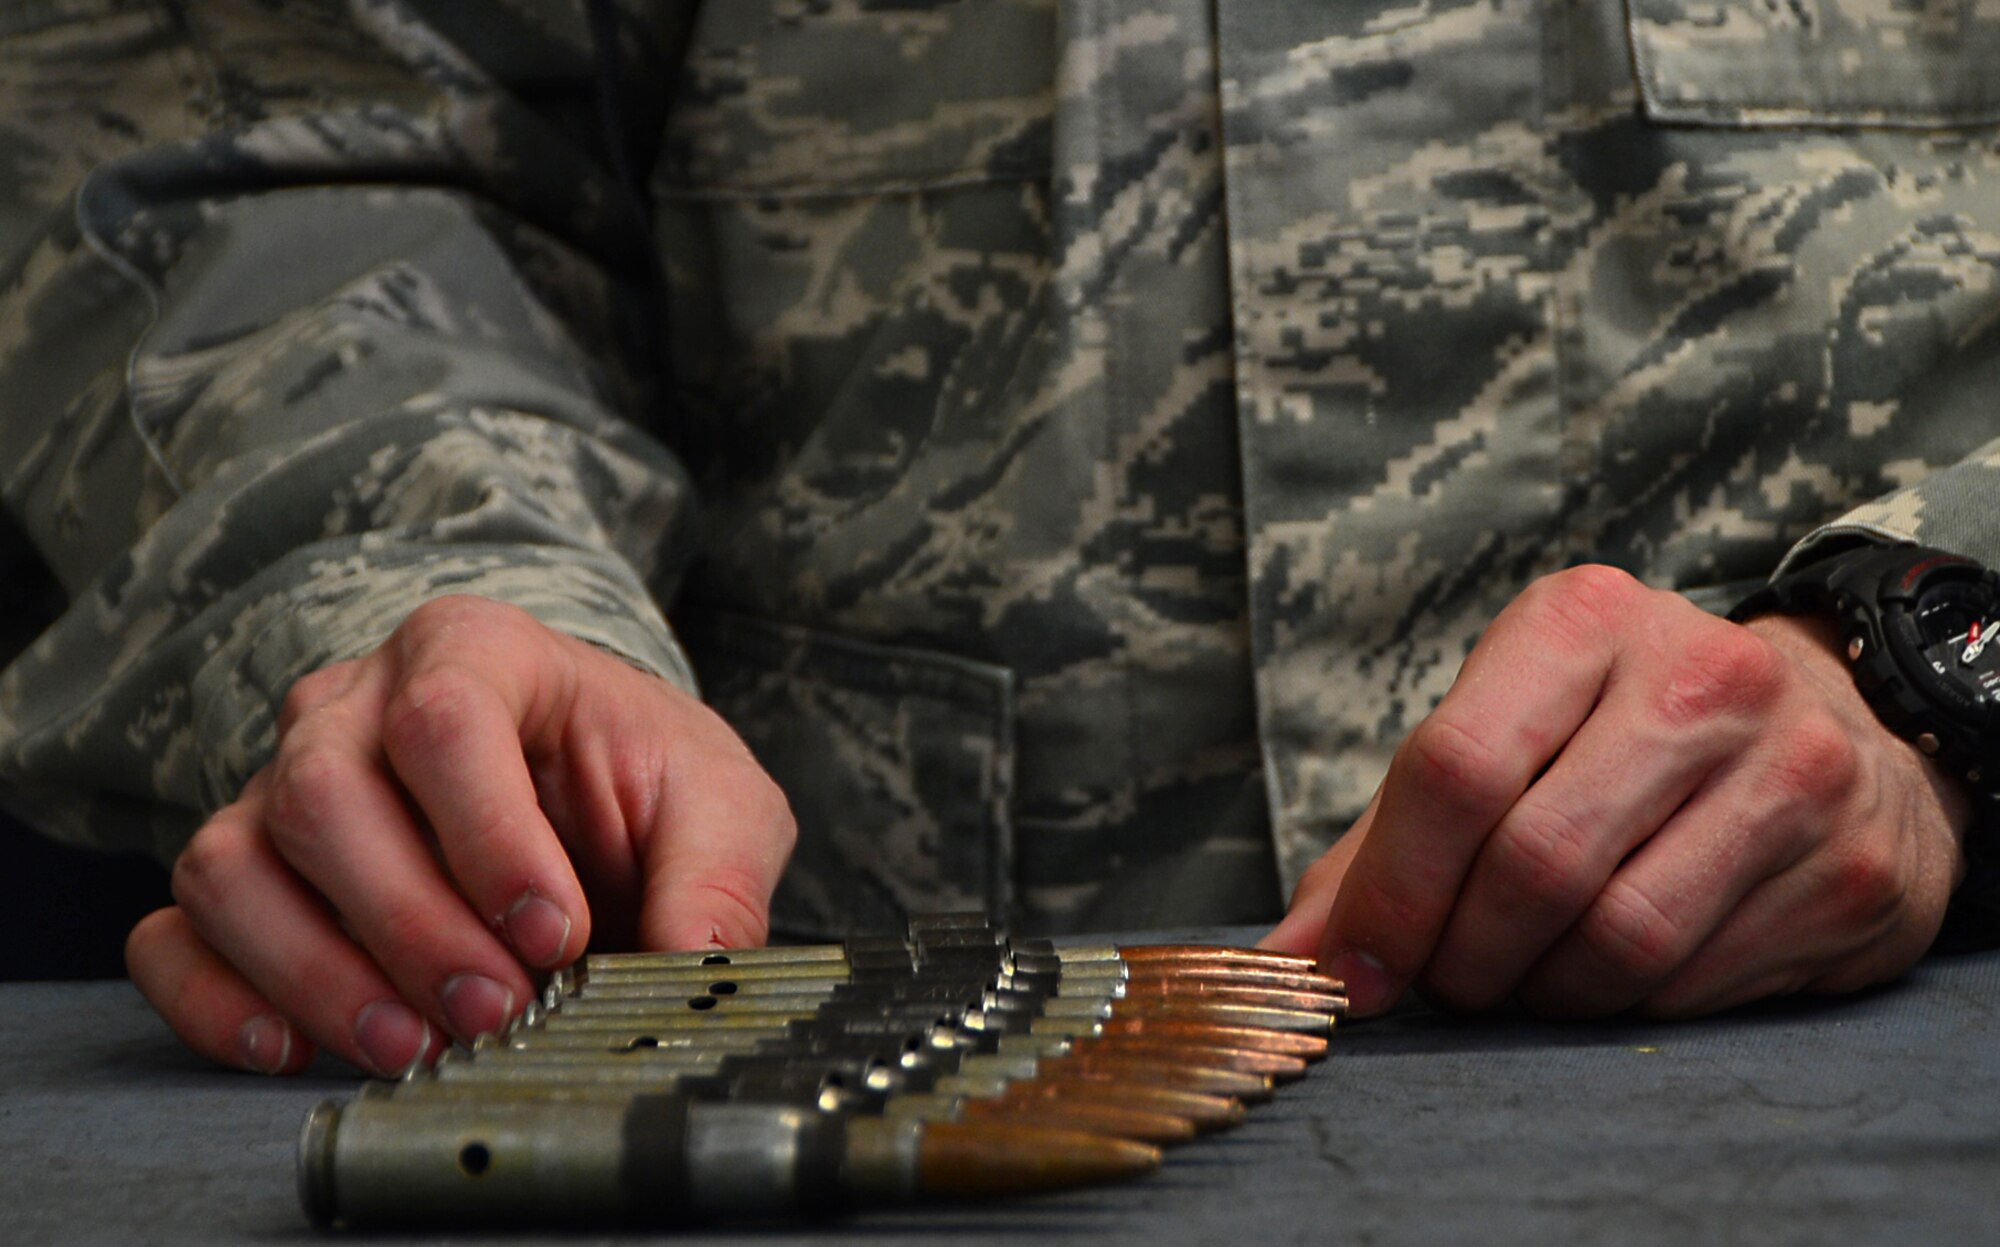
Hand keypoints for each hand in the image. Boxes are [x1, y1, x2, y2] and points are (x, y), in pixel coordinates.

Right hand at [125, 596, 795, 1074]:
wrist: (594, 802)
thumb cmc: (641, 784)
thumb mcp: (717, 808)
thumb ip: (714, 876)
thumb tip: (694, 965)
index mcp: (474, 652)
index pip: (444, 718)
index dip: (490, 838)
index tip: (555, 932)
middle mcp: (355, 705)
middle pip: (325, 794)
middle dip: (410, 922)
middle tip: (495, 1009)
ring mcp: (280, 785)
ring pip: (234, 863)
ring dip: (316, 971)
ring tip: (414, 1043)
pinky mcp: (247, 874)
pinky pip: (173, 931)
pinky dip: (213, 997)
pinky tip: (291, 1048)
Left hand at [1263, 565, 1970, 1019]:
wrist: (1839, 724)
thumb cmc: (1621, 736)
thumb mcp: (1505, 732)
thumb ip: (1389, 840)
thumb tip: (1294, 959)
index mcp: (1582, 621)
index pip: (1456, 768)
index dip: (1390, 894)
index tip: (1353, 972)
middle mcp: (1700, 678)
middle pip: (1534, 866)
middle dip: (1464, 958)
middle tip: (1449, 982)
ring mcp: (1793, 772)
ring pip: (1619, 941)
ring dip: (1544, 993)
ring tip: (1528, 979)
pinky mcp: (1849, 870)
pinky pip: (1695, 986)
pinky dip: (1629, 1007)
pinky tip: (1621, 974)